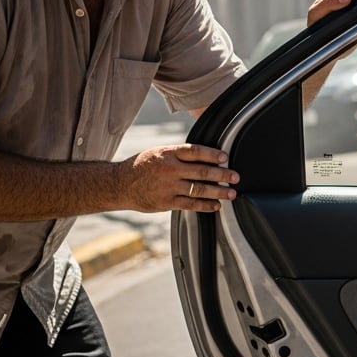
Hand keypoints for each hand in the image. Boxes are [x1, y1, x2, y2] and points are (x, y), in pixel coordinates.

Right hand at [119, 144, 238, 211]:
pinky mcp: (166, 202)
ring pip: (198, 189)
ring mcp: (168, 187)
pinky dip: (205, 205)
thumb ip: (180, 154)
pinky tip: (216, 205)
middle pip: (201, 171)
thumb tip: (208, 156)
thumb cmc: (144, 165)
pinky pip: (190, 204)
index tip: (225, 157)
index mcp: (168, 153)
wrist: (120, 184)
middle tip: (236, 177)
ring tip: (232, 193)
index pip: (194, 151)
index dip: (212, 154)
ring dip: (218, 192)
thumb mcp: (159, 152)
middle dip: (222, 174)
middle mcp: (169, 169)